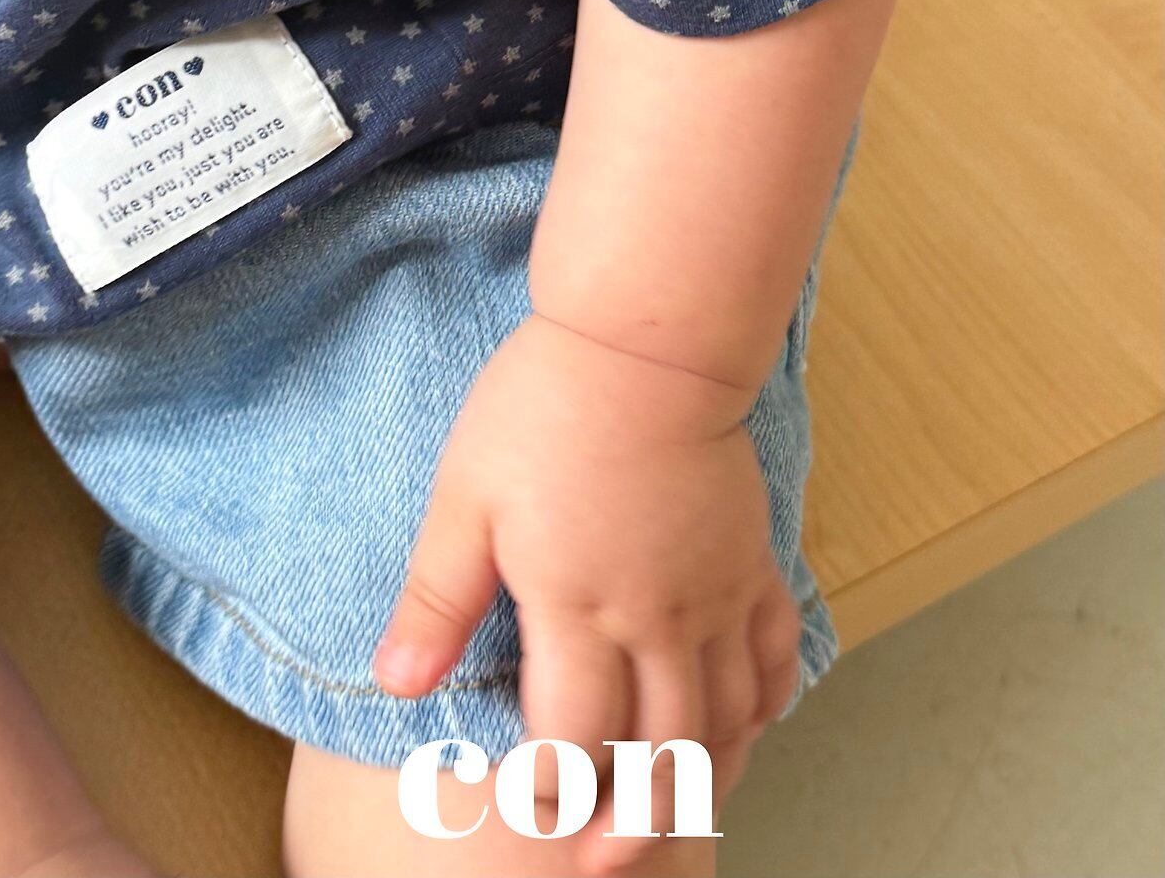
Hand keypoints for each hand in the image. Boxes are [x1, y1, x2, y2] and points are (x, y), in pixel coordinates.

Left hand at [373, 313, 801, 872]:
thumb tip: (393, 686)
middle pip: (663, 755)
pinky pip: (775, 655)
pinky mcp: (750, 559)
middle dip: (631, 825)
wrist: (646, 343)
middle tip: (600, 863)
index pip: (572, 743)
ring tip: (673, 816)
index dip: (549, 794)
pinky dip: (764, 708)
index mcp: (578, 607)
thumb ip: (436, 599)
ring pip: (727, 722)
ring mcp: (715, 592)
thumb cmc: (544, 409)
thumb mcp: (465, 498)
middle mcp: (658, 619)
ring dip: (702, 782)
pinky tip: (745, 726)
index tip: (529, 813)